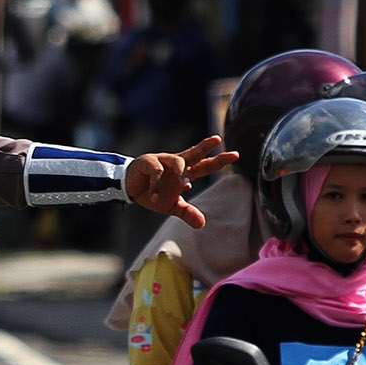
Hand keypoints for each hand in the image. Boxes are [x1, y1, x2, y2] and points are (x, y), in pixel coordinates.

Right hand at [123, 137, 240, 226]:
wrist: (129, 188)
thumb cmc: (154, 193)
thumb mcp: (172, 206)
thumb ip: (187, 212)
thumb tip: (202, 224)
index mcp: (185, 171)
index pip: (205, 165)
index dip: (219, 160)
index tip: (235, 155)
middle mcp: (176, 163)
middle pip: (194, 153)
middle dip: (206, 147)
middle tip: (218, 140)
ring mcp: (162, 160)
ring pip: (177, 161)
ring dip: (181, 174)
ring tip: (185, 187)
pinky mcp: (147, 162)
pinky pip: (156, 170)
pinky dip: (156, 184)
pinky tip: (155, 196)